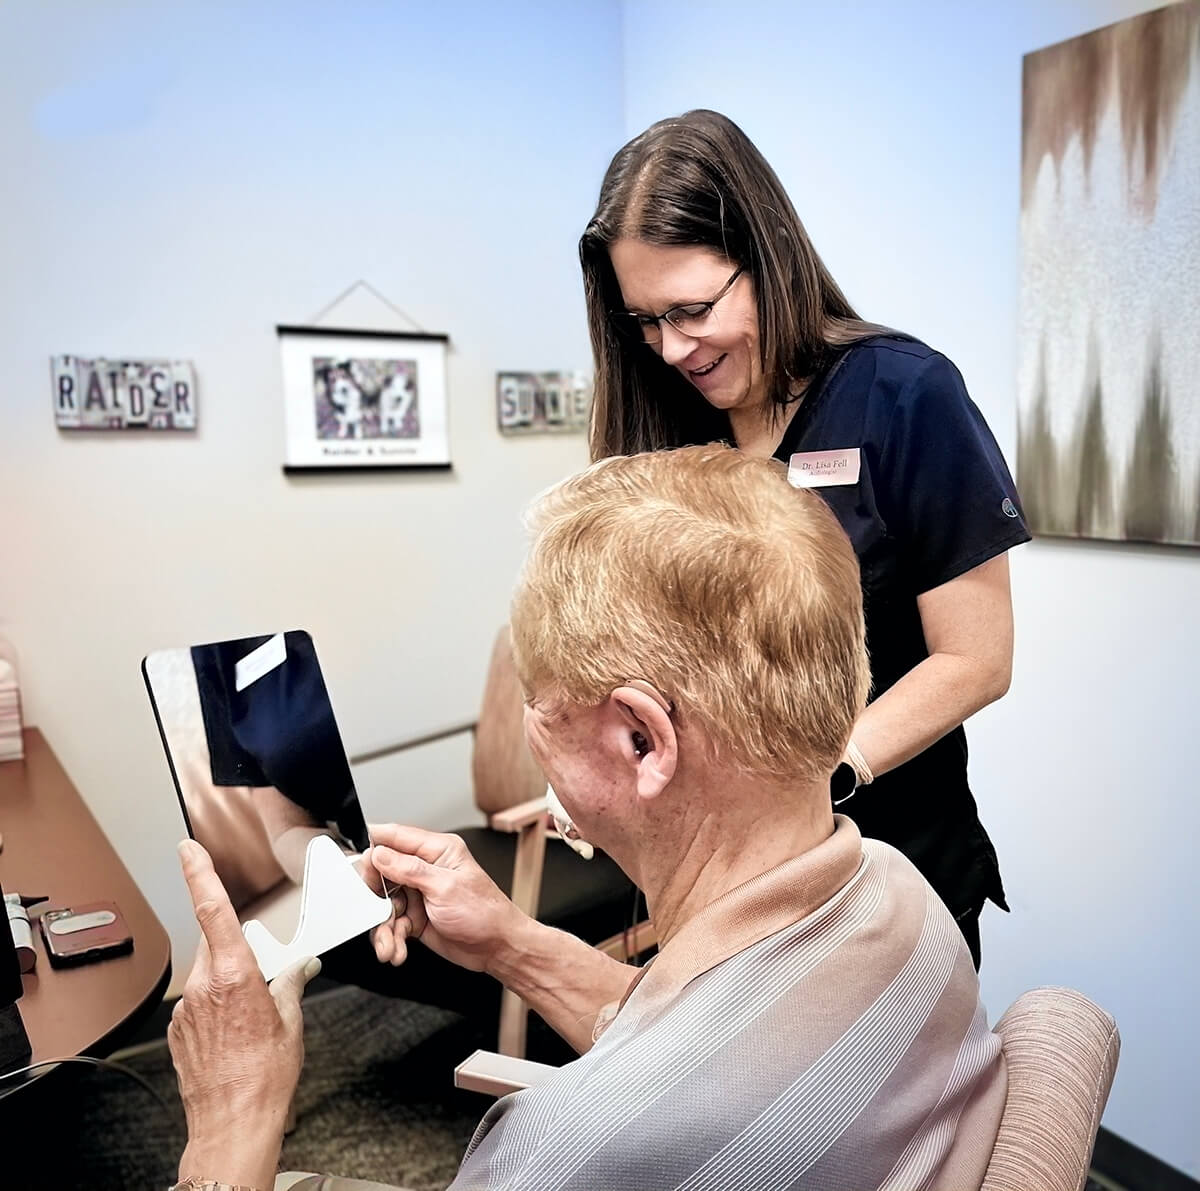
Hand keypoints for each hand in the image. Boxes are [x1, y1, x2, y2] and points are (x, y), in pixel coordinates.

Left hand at [168, 839, 320, 1188]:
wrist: (233, 1124)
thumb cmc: (266, 1076)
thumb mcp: (291, 1020)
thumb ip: (291, 982)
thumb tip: (301, 965)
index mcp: (235, 975)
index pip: (212, 910)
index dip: (199, 874)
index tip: (189, 849)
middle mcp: (204, 987)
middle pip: (216, 942)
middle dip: (238, 945)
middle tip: (260, 972)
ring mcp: (187, 1010)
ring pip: (208, 973)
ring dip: (229, 980)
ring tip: (251, 1016)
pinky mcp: (179, 1031)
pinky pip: (199, 1002)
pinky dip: (217, 1006)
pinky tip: (235, 1032)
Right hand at [363, 824, 527, 973]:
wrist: (497, 948)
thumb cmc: (485, 913)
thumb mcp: (445, 888)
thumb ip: (409, 870)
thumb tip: (380, 854)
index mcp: (438, 851)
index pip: (397, 837)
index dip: (373, 845)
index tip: (355, 860)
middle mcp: (426, 869)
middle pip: (383, 873)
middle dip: (375, 898)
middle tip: (375, 912)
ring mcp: (419, 893)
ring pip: (385, 904)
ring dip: (383, 928)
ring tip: (389, 945)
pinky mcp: (416, 917)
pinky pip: (392, 925)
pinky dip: (391, 940)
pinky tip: (396, 950)